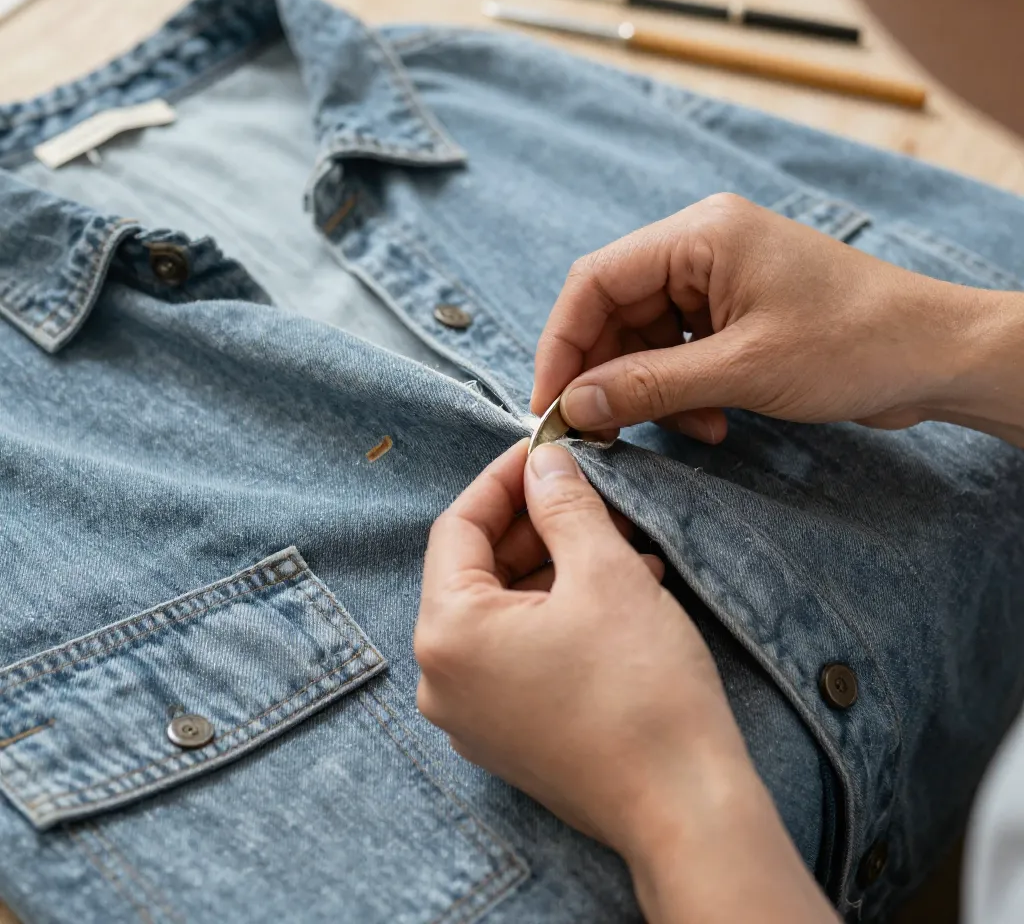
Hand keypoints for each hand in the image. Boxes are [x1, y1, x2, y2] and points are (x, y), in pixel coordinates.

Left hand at [416, 440, 835, 922]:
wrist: (686, 809)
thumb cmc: (641, 691)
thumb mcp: (604, 572)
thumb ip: (564, 505)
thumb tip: (543, 462)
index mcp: (447, 633)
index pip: (458, 527)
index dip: (503, 480)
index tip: (543, 450)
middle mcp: (443, 677)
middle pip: (479, 569)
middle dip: (539, 524)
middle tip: (592, 494)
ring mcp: (473, 713)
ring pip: (505, 609)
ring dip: (559, 566)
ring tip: (623, 541)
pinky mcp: (508, 733)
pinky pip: (520, 651)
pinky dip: (561, 612)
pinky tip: (621, 591)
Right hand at [532, 192, 1020, 443]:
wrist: (938, 357)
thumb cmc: (855, 343)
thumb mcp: (742, 370)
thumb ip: (650, 386)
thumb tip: (575, 402)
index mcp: (699, 235)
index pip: (596, 281)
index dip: (563, 344)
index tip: (550, 402)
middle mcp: (702, 248)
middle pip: (617, 312)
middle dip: (608, 374)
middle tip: (600, 430)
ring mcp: (720, 281)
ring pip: (647, 339)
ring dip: (652, 392)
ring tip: (687, 429)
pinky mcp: (736, 315)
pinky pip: (681, 354)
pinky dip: (683, 393)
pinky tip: (714, 424)